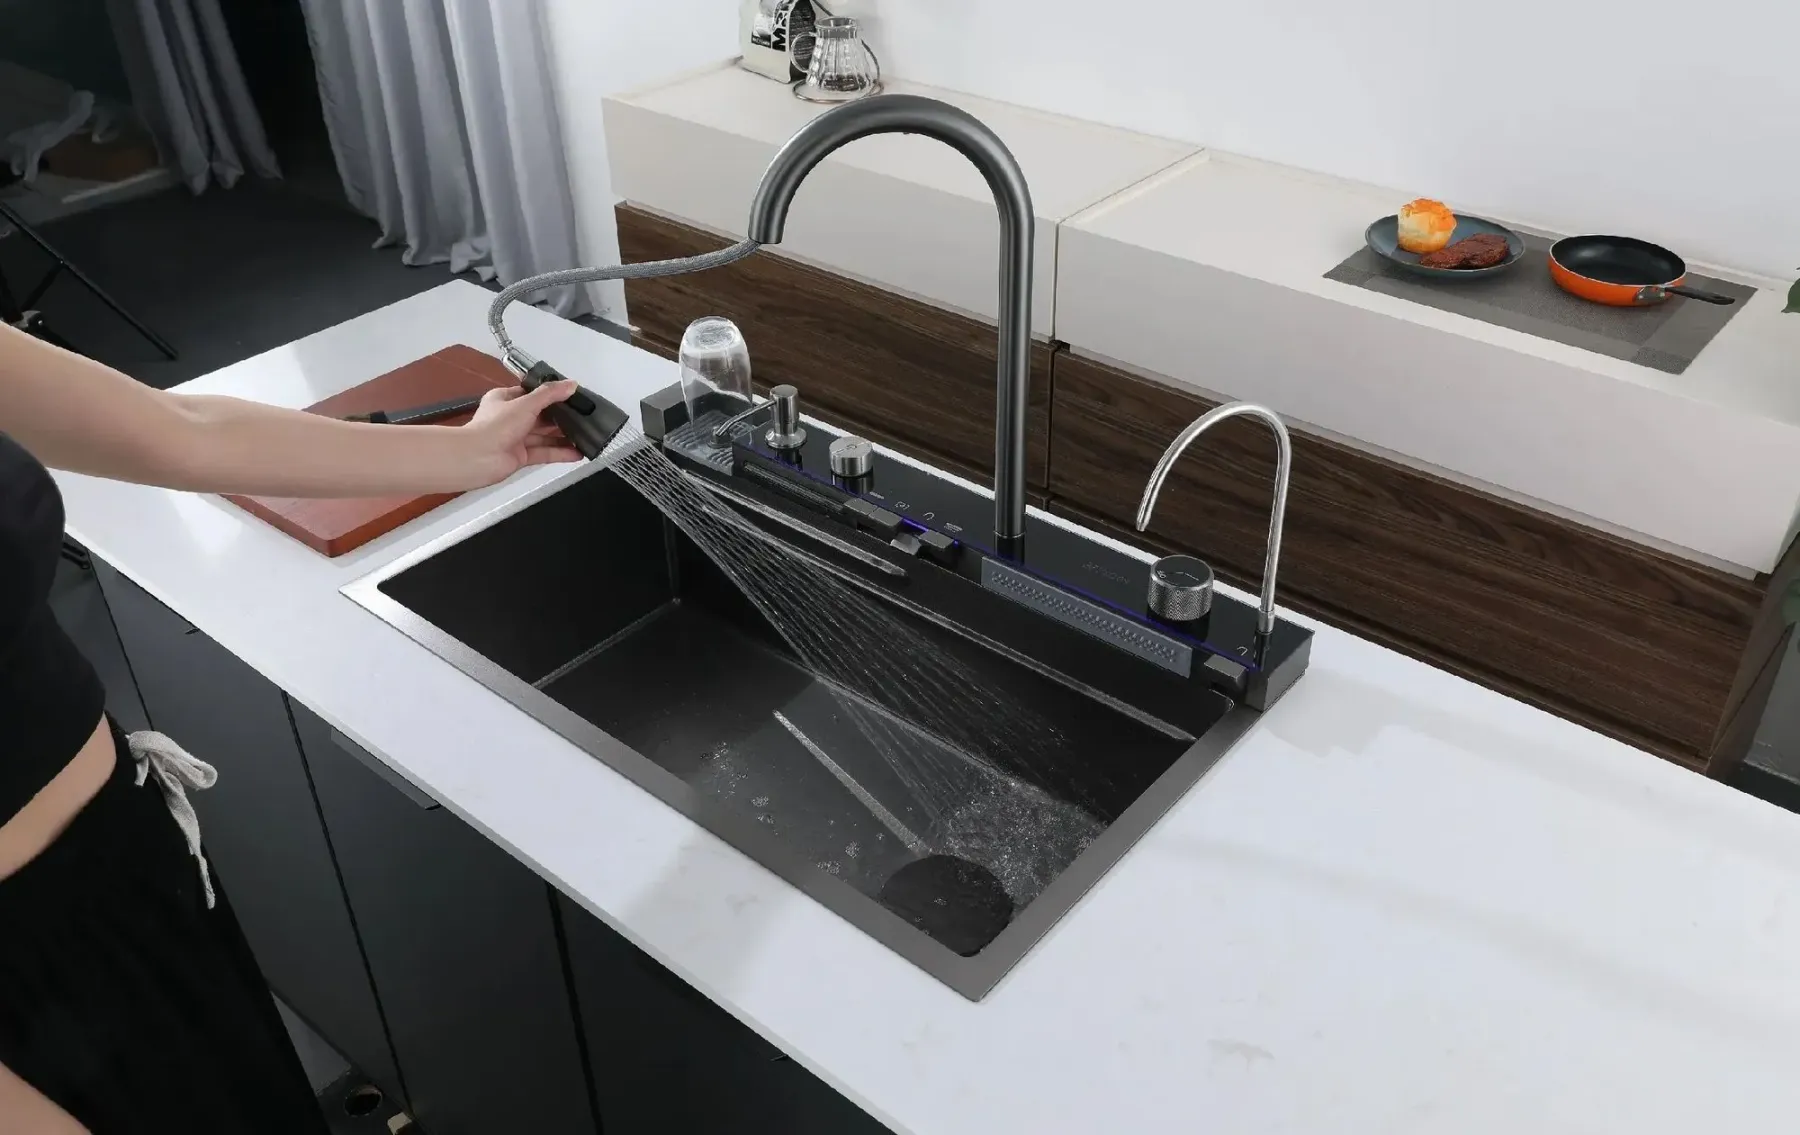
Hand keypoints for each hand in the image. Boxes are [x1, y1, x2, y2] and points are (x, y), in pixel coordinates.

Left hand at [457, 379, 585, 487]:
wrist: (477, 458)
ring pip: (543, 436)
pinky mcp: (520, 457)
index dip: (550, 394)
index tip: (571, 396)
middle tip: (583, 417)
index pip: (530, 394)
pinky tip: (577, 453)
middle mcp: (509, 418)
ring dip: (562, 437)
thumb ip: (550, 394)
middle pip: (540, 416)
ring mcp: (515, 438)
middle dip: (560, 417)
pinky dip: (560, 453)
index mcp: (504, 399)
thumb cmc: (496, 425)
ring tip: (585, 436)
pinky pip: (544, 453)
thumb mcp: (525, 403)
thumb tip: (571, 384)